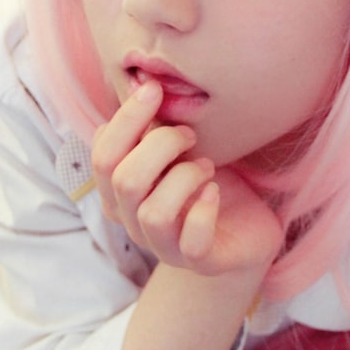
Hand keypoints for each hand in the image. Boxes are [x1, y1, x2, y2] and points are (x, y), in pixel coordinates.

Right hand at [91, 80, 281, 275]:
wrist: (247, 233)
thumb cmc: (207, 186)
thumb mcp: (178, 153)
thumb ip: (152, 131)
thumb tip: (139, 87)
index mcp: (121, 195)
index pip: (103, 157)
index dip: (126, 120)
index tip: (156, 92)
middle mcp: (134, 224)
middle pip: (123, 182)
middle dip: (159, 145)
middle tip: (190, 135)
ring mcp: (165, 247)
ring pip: (153, 212)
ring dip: (183, 178)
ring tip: (207, 167)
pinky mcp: (199, 261)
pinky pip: (191, 241)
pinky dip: (204, 211)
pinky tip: (214, 193)